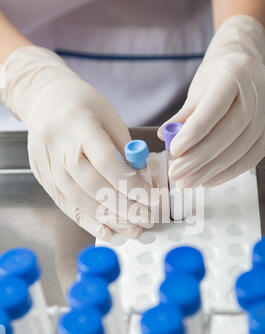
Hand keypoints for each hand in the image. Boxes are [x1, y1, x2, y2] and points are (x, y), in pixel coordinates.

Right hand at [1, 46, 154, 238]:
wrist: (44, 102)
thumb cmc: (84, 108)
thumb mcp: (110, 120)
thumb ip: (125, 152)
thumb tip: (144, 185)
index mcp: (78, 124)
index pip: (107, 162)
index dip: (132, 184)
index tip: (152, 198)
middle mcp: (58, 146)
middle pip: (93, 185)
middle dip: (125, 207)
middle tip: (148, 219)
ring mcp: (47, 165)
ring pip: (79, 200)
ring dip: (110, 220)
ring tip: (134, 229)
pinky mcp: (43, 179)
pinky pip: (67, 206)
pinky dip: (89, 221)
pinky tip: (108, 232)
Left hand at [158, 16, 264, 187]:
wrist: (247, 67)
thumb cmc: (218, 77)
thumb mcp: (198, 89)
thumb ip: (184, 114)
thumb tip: (166, 136)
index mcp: (236, 72)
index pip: (214, 107)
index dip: (194, 132)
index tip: (175, 152)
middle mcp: (260, 89)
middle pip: (229, 132)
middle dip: (199, 158)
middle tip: (177, 174)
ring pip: (241, 149)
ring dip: (211, 170)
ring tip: (188, 181)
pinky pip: (252, 157)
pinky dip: (228, 172)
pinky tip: (208, 179)